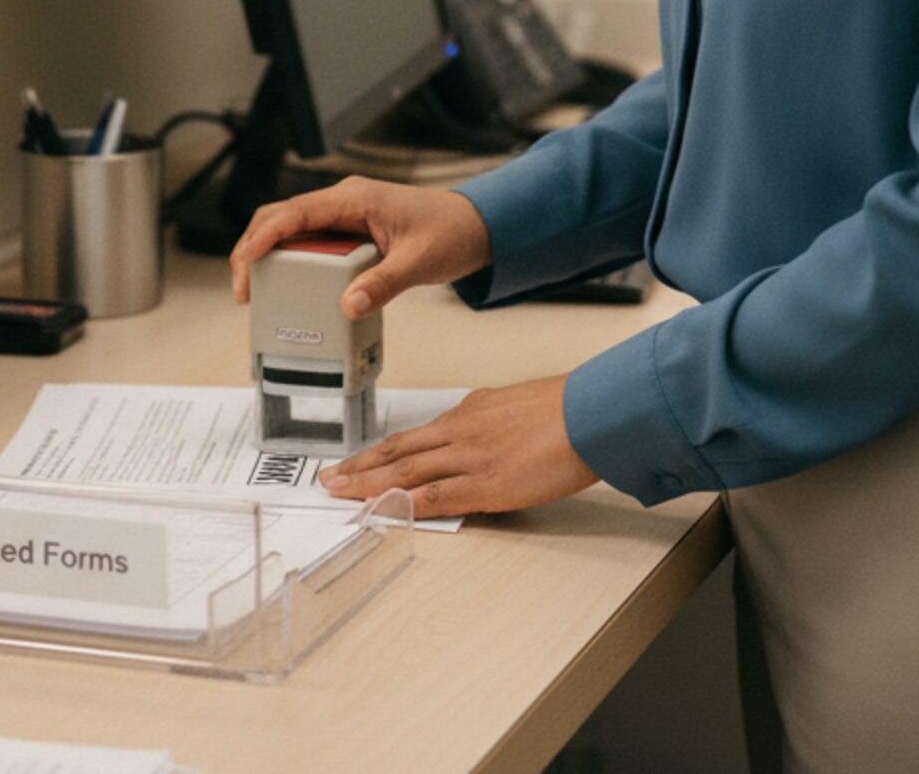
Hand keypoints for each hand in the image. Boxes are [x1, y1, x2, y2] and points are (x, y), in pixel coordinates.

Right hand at [229, 176, 491, 316]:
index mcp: (355, 198)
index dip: (262, 238)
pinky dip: (294, 263)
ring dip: (272, 258)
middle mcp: (344, 201)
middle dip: (254, 250)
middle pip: (281, 218)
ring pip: (292, 230)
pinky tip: (292, 289)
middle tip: (244, 291)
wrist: (477, 225)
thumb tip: (347, 306)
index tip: (245, 266)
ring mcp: (346, 214)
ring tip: (259, 294)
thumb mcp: (418, 262)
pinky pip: (311, 243)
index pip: (293, 212)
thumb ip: (382, 284)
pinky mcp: (350, 230)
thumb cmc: (451, 231)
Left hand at [320, 376, 598, 517]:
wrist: (590, 412)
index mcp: (470, 413)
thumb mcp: (517, 406)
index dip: (381, 452)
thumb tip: (475, 431)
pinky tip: (380, 512)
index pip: (414, 436)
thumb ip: (490, 420)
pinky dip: (402, 504)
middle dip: (360, 466)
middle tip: (328, 479)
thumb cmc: (567, 409)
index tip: (356, 462)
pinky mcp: (485, 483)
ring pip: (406, 472)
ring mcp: (469, 457)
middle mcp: (461, 431)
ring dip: (368, 484)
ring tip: (338, 494)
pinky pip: (434, 496)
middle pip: (399, 451)